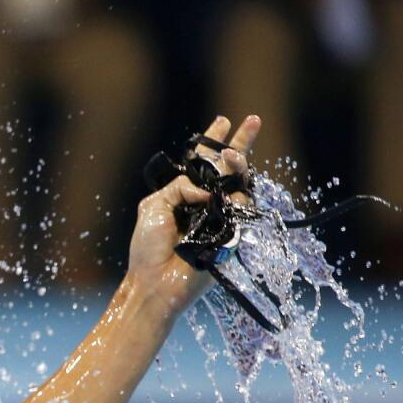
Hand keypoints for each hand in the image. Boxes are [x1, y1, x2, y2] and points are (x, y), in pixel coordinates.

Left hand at [127, 114, 260, 284]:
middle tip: (253, 121)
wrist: (156, 282)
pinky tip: (232, 180)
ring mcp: (220, 218)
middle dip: (240, 144)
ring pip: (238, 184)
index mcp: (184, 195)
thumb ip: (180, 187)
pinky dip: (236, 193)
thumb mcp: (155, 206)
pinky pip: (241, 208)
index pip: (203, 164)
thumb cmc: (148, 248)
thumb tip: (208, 188)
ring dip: (237, 164)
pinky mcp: (231, 235)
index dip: (213, 143)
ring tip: (233, 152)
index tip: (224, 121)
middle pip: (228, 169)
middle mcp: (205, 204)